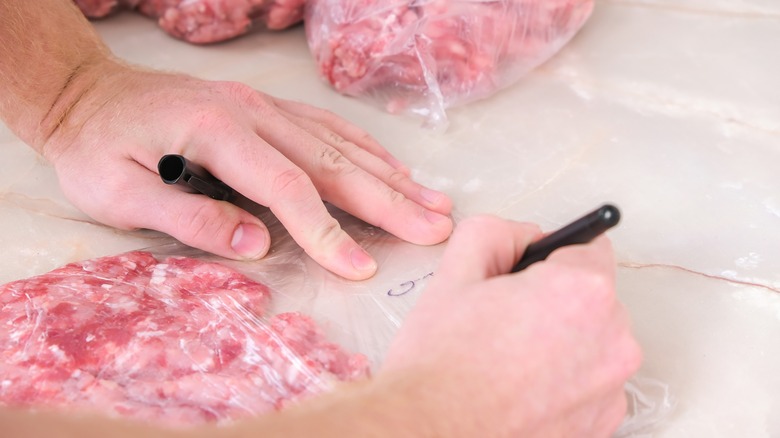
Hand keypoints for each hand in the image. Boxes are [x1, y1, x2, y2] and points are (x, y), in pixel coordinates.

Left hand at [43, 61, 452, 279]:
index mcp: (217, 130)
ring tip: (433, 202)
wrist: (89, 93)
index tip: (361, 268)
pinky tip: (393, 168)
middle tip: (436, 228)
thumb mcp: (118, 193)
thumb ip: (188, 216)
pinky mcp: (267, 109)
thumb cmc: (98, 148)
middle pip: (333, 162)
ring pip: (340, 143)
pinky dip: (367, 150)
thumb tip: (257, 244)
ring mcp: (264, 106)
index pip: (287, 188)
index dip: (327, 232)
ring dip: (390, 176)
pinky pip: (328, 128)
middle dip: (389, 201)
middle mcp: (253, 112)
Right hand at [381, 215, 641, 436]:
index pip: (589, 247)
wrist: (432, 431)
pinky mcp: (602, 422)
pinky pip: (592, 384)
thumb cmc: (442, 365)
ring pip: (594, 341)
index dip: (551, 257)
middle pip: (593, 296)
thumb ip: (497, 233)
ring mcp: (610, 387)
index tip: (531, 275)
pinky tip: (524, 386)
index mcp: (581, 291)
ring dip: (564, 342)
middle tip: (506, 319)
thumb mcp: (455, 271)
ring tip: (511, 358)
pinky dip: (566, 381)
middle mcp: (611, 339)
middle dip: (557, 300)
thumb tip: (524, 237)